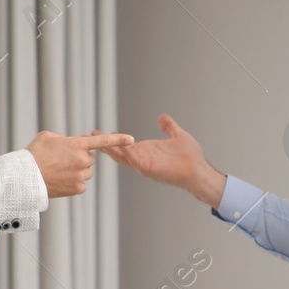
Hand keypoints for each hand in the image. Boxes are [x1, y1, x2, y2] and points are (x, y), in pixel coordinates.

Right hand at [26, 130, 134, 197]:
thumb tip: (72, 144)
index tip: (132, 139)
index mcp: (77, 144)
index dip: (118, 139)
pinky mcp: (77, 188)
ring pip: (87, 172)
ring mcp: (81, 175)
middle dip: (81, 158)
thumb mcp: (48, 137)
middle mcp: (82, 160)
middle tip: (64, 160)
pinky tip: (61, 180)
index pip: (103, 141)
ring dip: (78, 171)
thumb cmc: (34, 154)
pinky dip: (74, 183)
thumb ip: (65, 138)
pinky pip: (82, 184)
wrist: (26, 177)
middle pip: (91, 159)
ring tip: (60, 171)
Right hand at [103, 114, 226, 206]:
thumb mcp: (177, 135)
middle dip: (104, 144)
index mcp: (146, 151)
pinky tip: (116, 145)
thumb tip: (162, 118)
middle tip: (90, 135)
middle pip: (118, 152)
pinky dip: (125, 153)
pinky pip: (134, 160)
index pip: (125, 145)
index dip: (112, 139)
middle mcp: (142, 159)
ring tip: (97, 139)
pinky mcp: (149, 168)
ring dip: (110, 148)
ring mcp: (144, 164)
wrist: (199, 170)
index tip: (99, 131)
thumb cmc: (191, 156)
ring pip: (122, 156)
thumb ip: (168, 127)